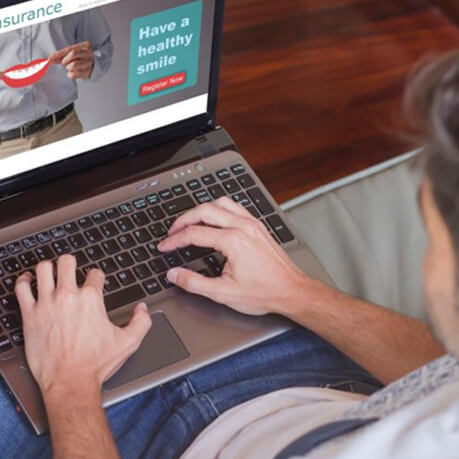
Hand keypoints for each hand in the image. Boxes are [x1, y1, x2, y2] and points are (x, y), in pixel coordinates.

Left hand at [15, 256, 151, 395]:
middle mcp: (68, 296)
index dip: (97, 277)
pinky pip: (22, 288)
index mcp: (91, 299)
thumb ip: (142, 322)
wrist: (69, 382)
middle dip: (70, 263)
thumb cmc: (95, 363)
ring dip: (48, 268)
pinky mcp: (30, 314)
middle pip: (67, 262)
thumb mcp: (128, 342)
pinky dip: (24, 281)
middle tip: (71, 268)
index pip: (95, 273)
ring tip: (50, 272)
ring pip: (44, 269)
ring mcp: (47, 303)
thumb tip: (142, 308)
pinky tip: (29, 281)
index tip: (94, 283)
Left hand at [49, 41, 94, 79]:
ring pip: (73, 65)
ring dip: (68, 67)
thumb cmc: (81, 59)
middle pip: (73, 53)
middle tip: (64, 63)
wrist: (95, 67)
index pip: (70, 48)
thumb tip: (50, 58)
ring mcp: (89, 63)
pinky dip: (70, 74)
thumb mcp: (73, 54)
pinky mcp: (88, 73)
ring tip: (71, 68)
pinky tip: (73, 73)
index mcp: (85, 46)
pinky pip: (74, 74)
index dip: (59, 53)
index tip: (50, 58)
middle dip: (65, 60)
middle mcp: (88, 54)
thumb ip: (62, 55)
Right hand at [158, 197, 306, 315]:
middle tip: (172, 231)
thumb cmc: (264, 293)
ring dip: (201, 209)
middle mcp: (243, 227)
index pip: (194, 233)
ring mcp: (252, 224)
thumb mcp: (223, 293)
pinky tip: (214, 218)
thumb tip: (174, 274)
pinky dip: (219, 209)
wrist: (291, 291)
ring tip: (189, 221)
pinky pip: (235, 207)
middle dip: (183, 219)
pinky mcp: (258, 226)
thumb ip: (193, 282)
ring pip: (221, 202)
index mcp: (233, 241)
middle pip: (204, 210)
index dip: (175, 240)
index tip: (165, 246)